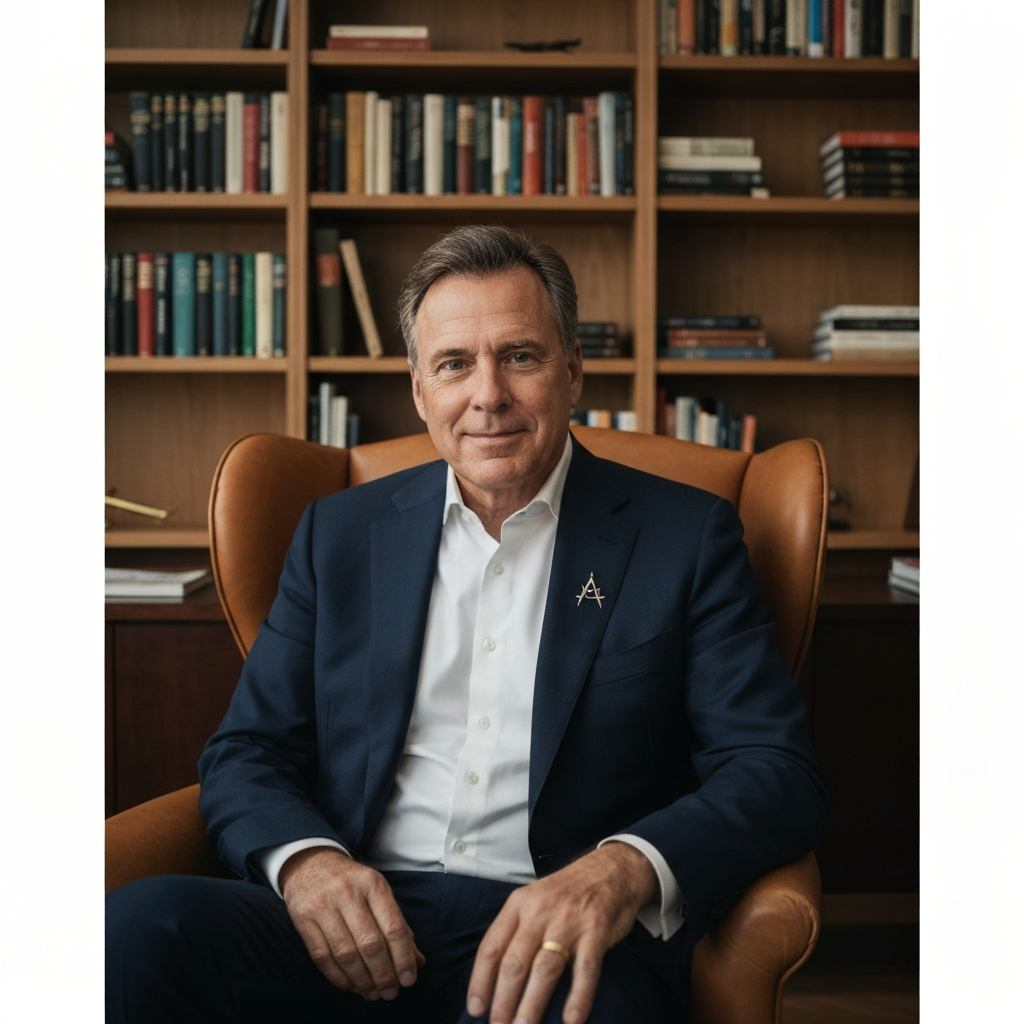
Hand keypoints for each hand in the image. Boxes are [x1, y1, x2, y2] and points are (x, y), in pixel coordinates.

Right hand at [279, 846, 425, 1000]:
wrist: (309, 863)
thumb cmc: (351, 882)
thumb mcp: (378, 892)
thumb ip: (398, 925)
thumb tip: (418, 962)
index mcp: (372, 883)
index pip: (393, 926)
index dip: (403, 957)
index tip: (409, 980)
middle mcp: (347, 892)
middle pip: (370, 943)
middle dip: (383, 974)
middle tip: (391, 992)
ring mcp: (322, 905)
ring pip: (346, 954)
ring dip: (362, 980)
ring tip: (373, 993)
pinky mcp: (302, 918)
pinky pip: (322, 956)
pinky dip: (339, 977)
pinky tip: (351, 986)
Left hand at [465, 842, 657, 1023]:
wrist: (610, 868)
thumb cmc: (566, 893)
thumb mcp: (533, 900)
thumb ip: (516, 932)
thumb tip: (495, 978)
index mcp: (518, 904)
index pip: (492, 947)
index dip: (480, 981)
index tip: (476, 1009)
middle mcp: (540, 911)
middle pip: (515, 963)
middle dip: (503, 1001)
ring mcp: (569, 921)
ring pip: (545, 969)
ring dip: (532, 1004)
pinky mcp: (597, 930)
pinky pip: (586, 969)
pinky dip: (578, 997)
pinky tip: (571, 1020)